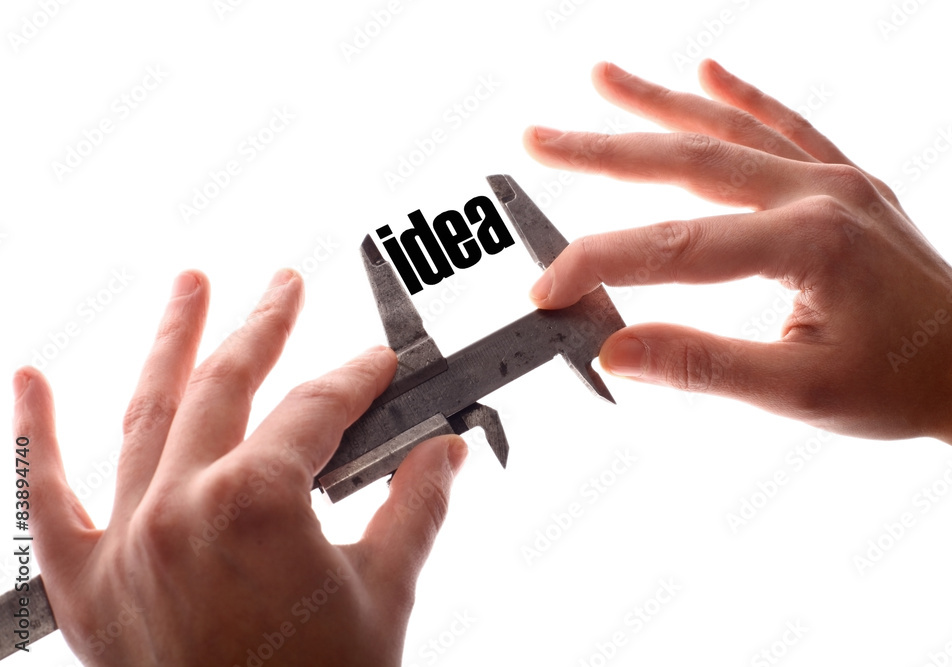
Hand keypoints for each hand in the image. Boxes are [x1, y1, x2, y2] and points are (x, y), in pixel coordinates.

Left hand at [13, 269, 467, 665]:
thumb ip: (415, 506)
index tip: (382, 364)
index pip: (318, 408)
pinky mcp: (85, 584)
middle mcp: (180, 506)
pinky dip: (36, 434)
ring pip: (146, 414)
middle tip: (284, 284)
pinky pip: (45, 497)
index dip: (359, 377)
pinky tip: (30, 380)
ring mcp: (125, 540)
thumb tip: (444, 451)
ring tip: (191, 286)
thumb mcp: (384, 596)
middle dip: (264, 326)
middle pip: (228, 386)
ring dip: (171, 343)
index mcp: (258, 503)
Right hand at [523, 60, 951, 480]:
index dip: (598, 264)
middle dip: (603, 151)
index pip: (674, 247)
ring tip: (602, 78)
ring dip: (660, 105)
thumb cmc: (899, 386)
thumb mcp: (798, 392)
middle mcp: (819, 193)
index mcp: (807, 243)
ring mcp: (835, 179)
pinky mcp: (847, 182)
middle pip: (689, 162)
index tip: (547, 287)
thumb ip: (700, 366)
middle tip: (537, 139)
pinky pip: (788, 126)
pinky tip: (708, 73)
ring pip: (731, 130)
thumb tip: (616, 351)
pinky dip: (744, 99)